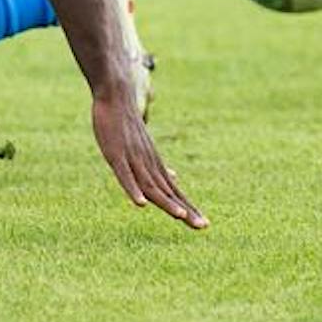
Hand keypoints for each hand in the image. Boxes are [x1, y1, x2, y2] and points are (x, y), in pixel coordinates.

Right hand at [92, 90, 206, 229]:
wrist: (117, 95)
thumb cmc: (129, 124)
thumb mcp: (146, 147)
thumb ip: (158, 166)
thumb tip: (175, 178)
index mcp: (155, 165)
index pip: (175, 192)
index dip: (188, 208)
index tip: (204, 224)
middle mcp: (148, 164)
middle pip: (168, 192)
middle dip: (184, 210)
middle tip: (203, 226)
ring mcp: (132, 159)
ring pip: (150, 185)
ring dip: (165, 202)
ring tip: (179, 216)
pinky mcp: (116, 154)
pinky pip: (125, 175)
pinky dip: (133, 189)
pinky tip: (140, 204)